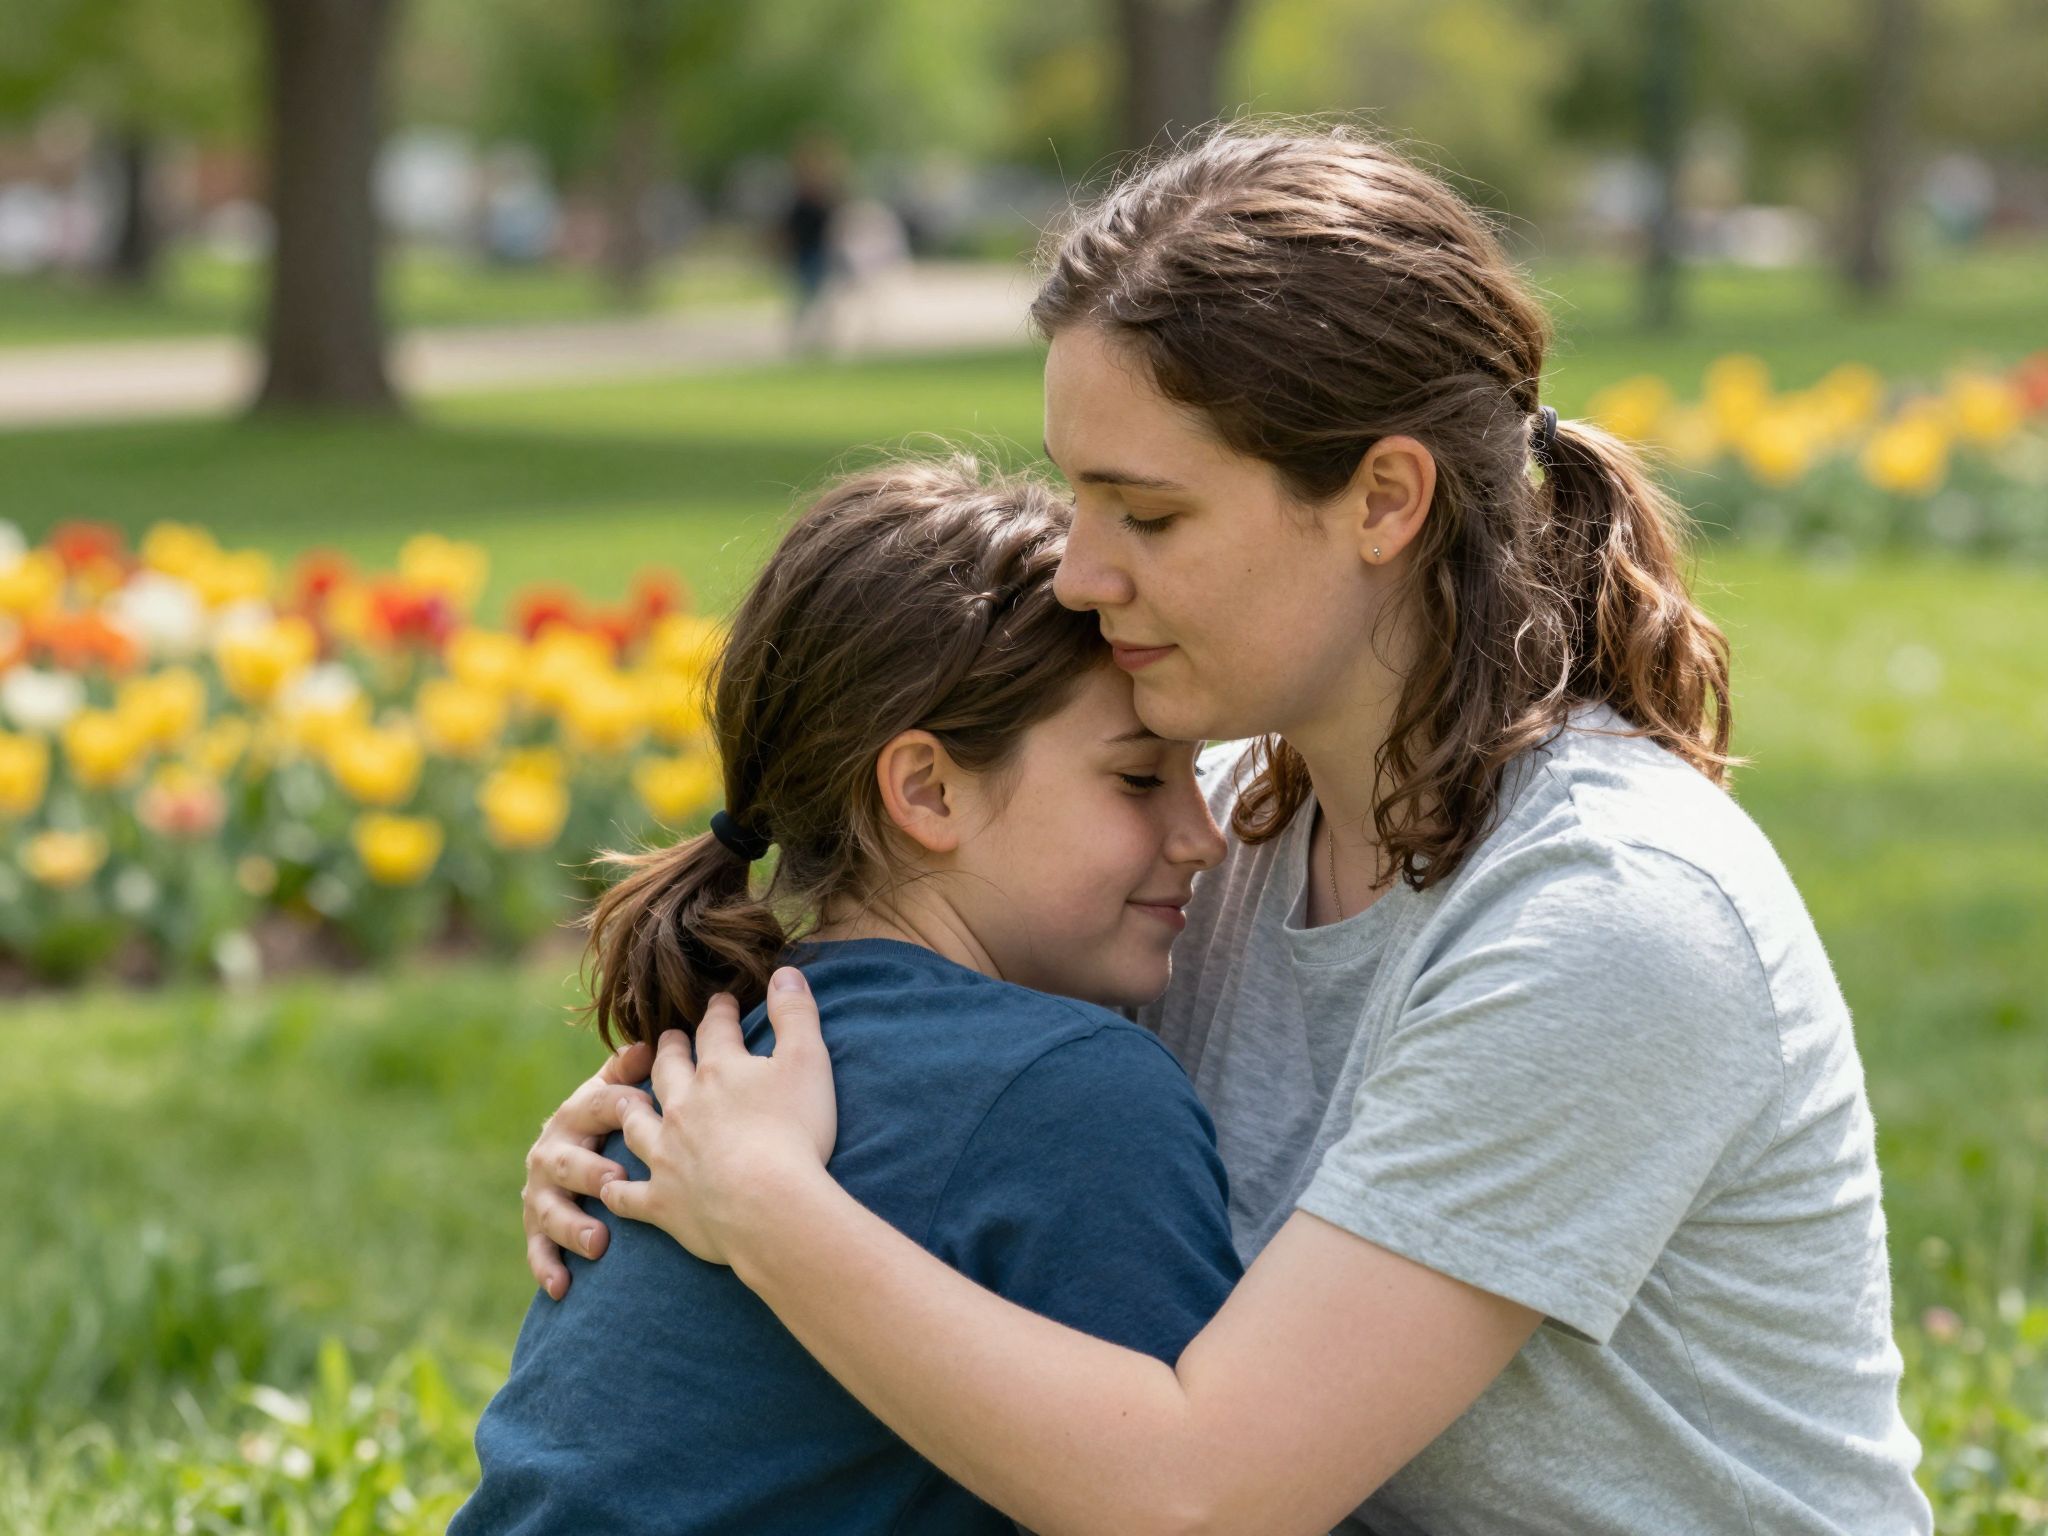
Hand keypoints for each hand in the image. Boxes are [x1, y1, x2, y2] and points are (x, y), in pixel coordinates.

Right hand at [521, 1040, 654, 1299]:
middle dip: (589, 1170)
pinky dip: (547, 1268)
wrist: (578, 1155)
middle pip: (565, 1160)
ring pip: (549, 1209)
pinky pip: (537, 1250)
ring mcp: (540, 1191)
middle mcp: (552, 1150)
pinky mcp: (535, 1228)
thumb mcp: (620, 1091)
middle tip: (616, 1182)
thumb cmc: (613, 1121)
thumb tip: (649, 1044)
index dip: (620, 1105)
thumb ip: (631, 1072)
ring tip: (600, 1242)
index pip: (598, 1105)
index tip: (645, 1108)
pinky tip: (563, 1287)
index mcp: (577, 1112)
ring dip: (572, 1225)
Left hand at [601, 968, 838, 1267]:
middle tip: (669, 1041)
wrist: (768, 1207)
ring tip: (630, 1101)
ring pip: (636, 1124)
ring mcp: (666, 1155)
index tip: (721, 1003)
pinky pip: (628, 1195)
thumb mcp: (808, 1061)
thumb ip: (796, 1014)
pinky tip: (612, 1188)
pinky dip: (618, 1190)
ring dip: (632, 1109)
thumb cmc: (794, 1132)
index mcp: (719, 1071)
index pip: (714, 1029)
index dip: (719, 1013)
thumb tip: (785, 972)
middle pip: (667, 1069)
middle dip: (668, 1050)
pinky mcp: (661, 1202)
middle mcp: (682, 1106)